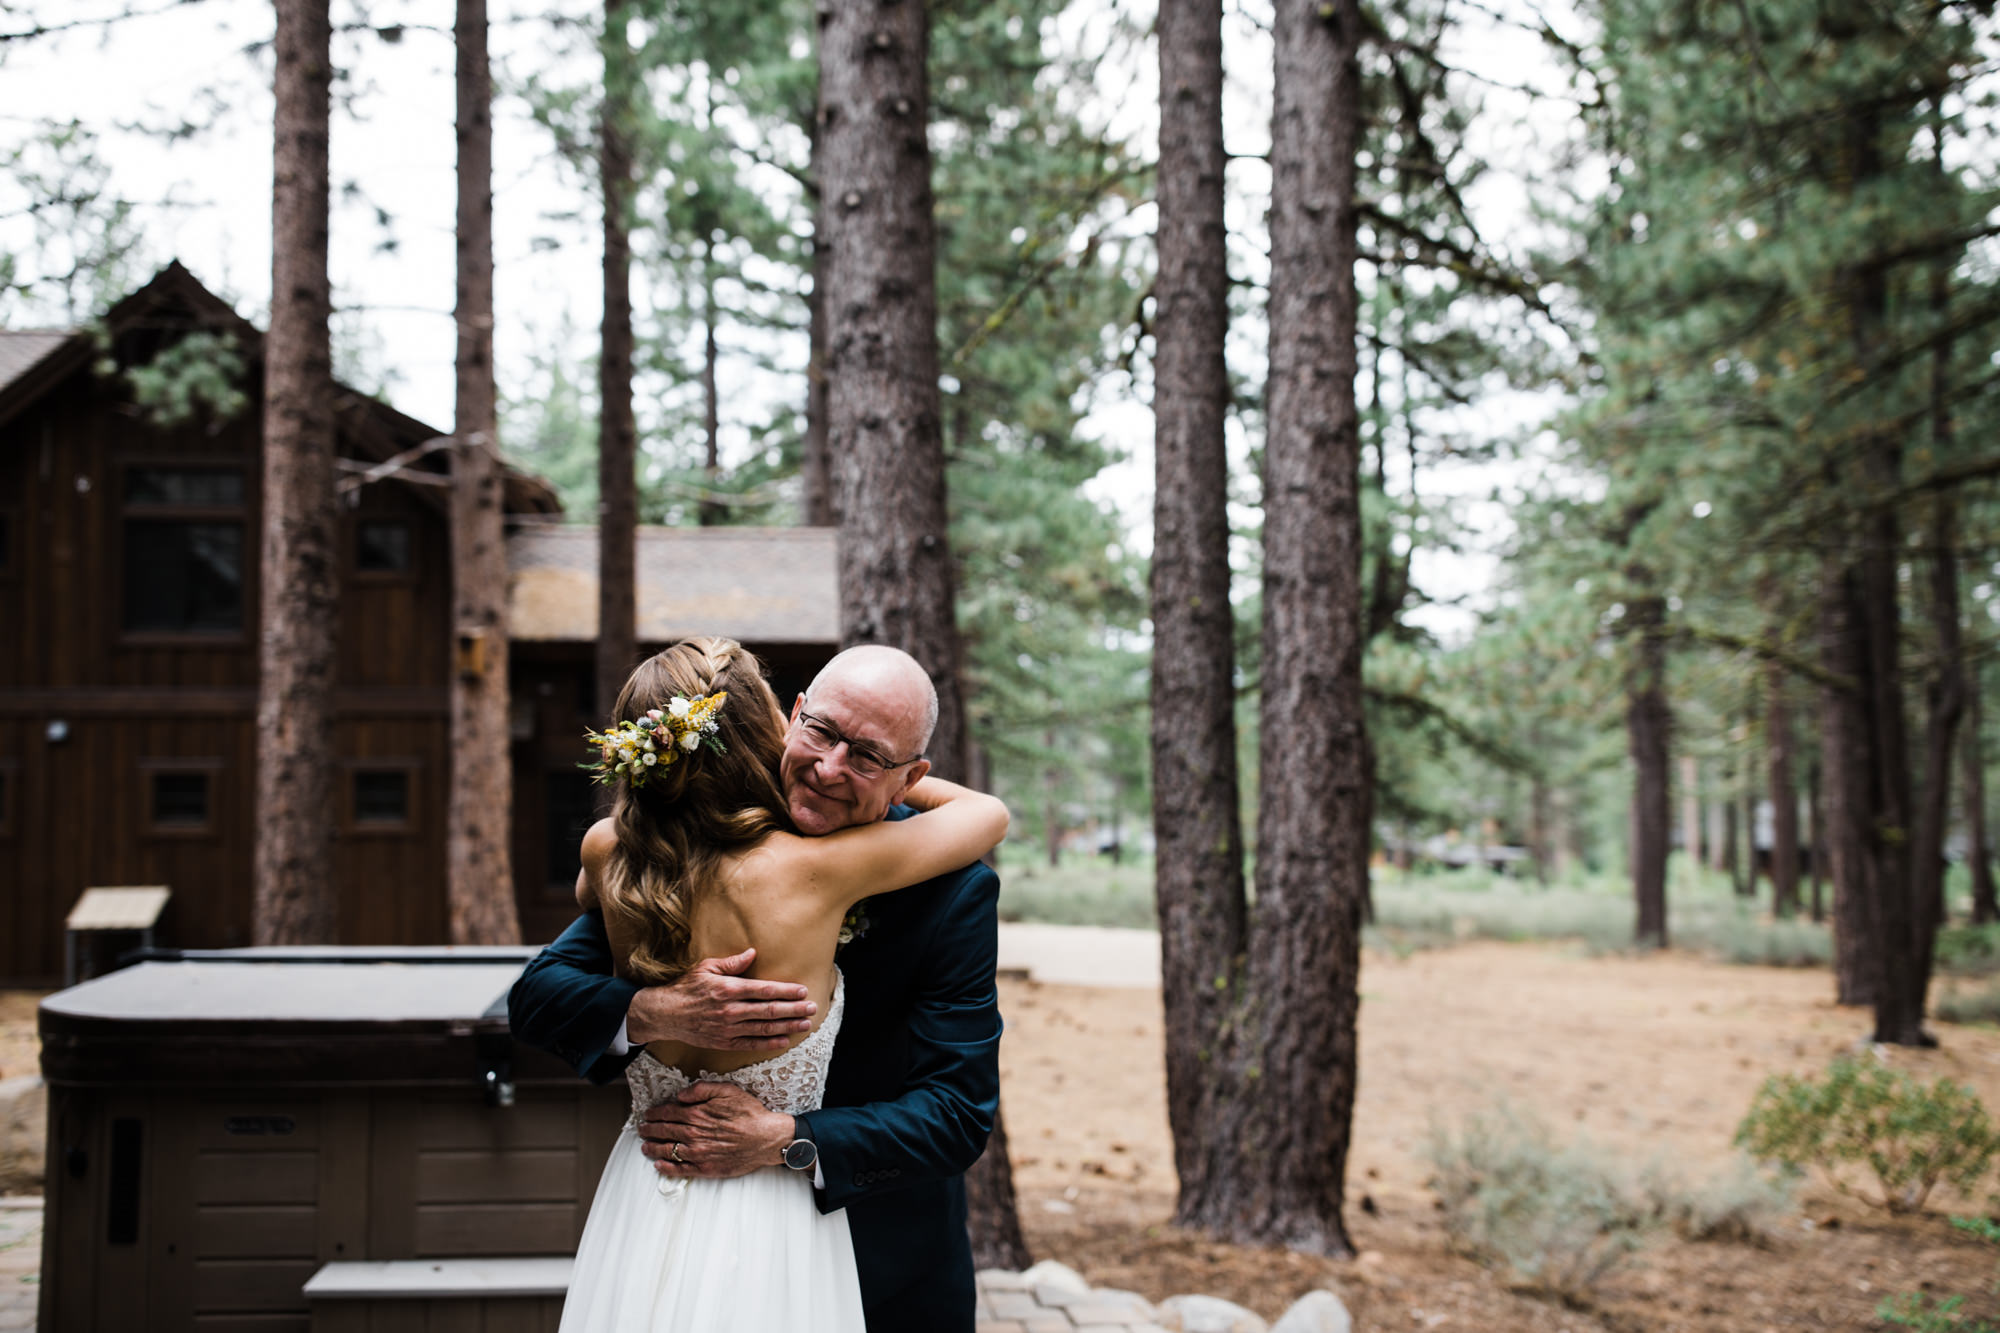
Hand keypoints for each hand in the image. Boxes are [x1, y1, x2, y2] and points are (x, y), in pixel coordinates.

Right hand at [625, 948, 814, 1047]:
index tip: (803, 991)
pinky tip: (784, 1040)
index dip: (786, 991)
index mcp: (728, 989)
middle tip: (813, 1008)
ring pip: (764, 1029)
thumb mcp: (706, 967)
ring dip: (787, 1026)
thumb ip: (732, 962)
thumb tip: (753, 953)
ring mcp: (728, 1029)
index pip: (764, 990)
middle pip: (769, 1010)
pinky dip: (769, 1044)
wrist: (665, 1014)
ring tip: (805, 1024)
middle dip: (794, 1009)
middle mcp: (731, 1010)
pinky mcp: (724, 1042)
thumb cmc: (686, 988)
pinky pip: (751, 1044)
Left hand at [638, 1081, 794, 1178]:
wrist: (767, 1138)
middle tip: (642, 1129)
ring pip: (668, 1151)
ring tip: (645, 1147)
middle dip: (650, 1130)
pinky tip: (659, 1165)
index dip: (655, 1113)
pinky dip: (667, 1167)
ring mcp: (698, 1153)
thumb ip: (701, 1089)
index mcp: (697, 1114)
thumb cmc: (750, 1113)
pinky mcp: (705, 1168)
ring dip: (653, 1148)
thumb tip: (680, 1095)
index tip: (648, 1114)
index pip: (668, 1113)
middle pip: (664, 1131)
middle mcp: (693, 1134)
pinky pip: (680, 1169)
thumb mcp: (728, 1090)